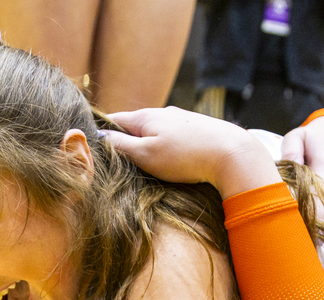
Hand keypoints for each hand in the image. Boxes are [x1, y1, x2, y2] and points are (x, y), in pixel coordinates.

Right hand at [106, 107, 280, 199]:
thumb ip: (120, 145)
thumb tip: (98, 137)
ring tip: (140, 163)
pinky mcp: (197, 130)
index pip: (113, 119)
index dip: (100, 133)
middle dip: (123, 140)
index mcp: (145, 116)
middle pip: (134, 125)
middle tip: (113, 161)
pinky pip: (171, 137)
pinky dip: (164, 147)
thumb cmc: (185, 156)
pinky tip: (168, 160)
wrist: (232, 154)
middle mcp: (163, 113)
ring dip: (145, 144)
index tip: (90, 148)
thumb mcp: (145, 154)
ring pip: (154, 131)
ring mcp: (181, 120)